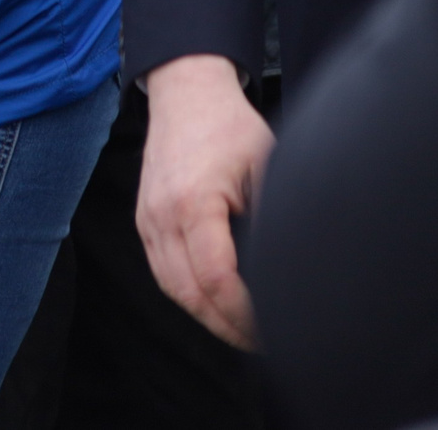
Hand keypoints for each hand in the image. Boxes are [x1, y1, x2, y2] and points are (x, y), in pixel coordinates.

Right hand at [136, 53, 271, 348]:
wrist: (186, 95)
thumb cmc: (229, 127)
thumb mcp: (267, 166)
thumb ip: (274, 216)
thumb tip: (292, 264)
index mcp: (192, 202)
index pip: (216, 279)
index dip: (244, 313)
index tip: (273, 327)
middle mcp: (161, 215)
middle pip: (188, 293)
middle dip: (226, 326)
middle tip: (263, 342)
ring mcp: (147, 218)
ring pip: (171, 287)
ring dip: (206, 315)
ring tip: (241, 330)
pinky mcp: (144, 219)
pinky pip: (161, 270)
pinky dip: (187, 294)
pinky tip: (214, 303)